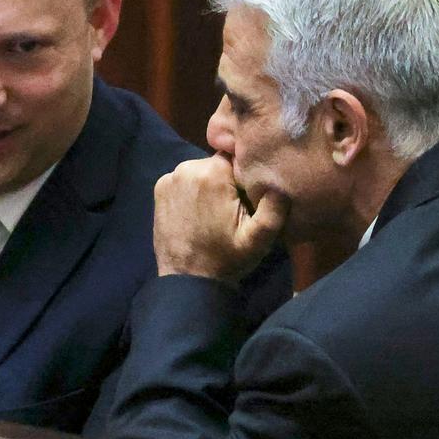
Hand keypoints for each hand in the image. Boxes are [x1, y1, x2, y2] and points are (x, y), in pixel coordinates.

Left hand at [153, 153, 288, 283]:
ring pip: (202, 171)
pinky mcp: (159, 189)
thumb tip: (279, 182)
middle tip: (234, 209)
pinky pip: (185, 181)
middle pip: (218, 163)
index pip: (237, 157)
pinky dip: (193, 191)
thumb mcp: (259, 239)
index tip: (248, 198)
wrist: (188, 281)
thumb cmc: (226, 259)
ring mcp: (169, 178)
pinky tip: (198, 213)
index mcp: (212, 172)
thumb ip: (274, 208)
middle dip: (228, 181)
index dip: (246, 177)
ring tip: (216, 213)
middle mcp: (187, 167)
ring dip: (210, 186)